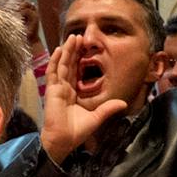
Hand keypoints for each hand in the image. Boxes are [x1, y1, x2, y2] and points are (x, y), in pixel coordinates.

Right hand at [39, 35, 127, 163]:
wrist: (63, 140)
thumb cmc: (76, 131)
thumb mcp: (96, 117)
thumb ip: (108, 109)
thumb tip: (123, 103)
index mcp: (74, 92)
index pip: (77, 71)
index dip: (80, 59)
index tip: (86, 47)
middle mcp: (65, 87)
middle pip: (69, 64)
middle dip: (74, 50)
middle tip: (80, 36)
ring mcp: (57, 87)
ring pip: (62, 64)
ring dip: (66, 51)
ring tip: (73, 37)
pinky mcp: (52, 90)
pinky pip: (53, 72)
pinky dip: (55, 61)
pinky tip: (59, 50)